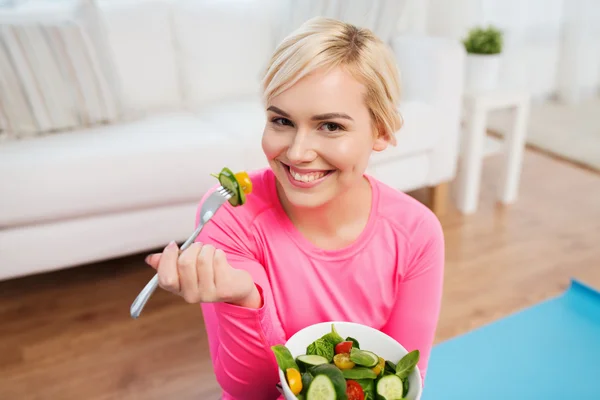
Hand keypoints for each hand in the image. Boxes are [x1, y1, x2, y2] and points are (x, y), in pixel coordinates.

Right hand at [145, 241, 261, 308]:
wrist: (235, 285)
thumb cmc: (208, 272)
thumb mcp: (186, 268)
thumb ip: (167, 263)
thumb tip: (150, 259)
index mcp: (178, 290)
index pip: (165, 278)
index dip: (168, 258)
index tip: (173, 245)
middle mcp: (190, 296)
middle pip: (185, 263)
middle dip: (193, 248)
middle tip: (199, 247)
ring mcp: (207, 295)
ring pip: (203, 259)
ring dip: (207, 249)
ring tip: (211, 253)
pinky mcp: (224, 289)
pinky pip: (217, 259)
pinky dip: (219, 253)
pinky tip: (221, 260)